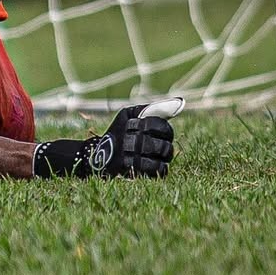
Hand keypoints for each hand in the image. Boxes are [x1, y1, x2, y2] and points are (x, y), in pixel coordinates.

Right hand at [33, 96, 181, 178]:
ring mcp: (128, 156)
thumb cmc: (120, 132)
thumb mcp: (129, 116)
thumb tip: (178, 103)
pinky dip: (161, 169)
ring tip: (164, 157)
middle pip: (159, 144)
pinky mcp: (128, 170)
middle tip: (166, 147)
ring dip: (165, 157)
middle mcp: (129, 138)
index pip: (157, 124)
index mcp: (130, 122)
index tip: (166, 134)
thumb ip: (151, 109)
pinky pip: (153, 171)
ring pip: (158, 158)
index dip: (166, 130)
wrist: (97, 155)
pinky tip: (160, 167)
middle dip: (167, 146)